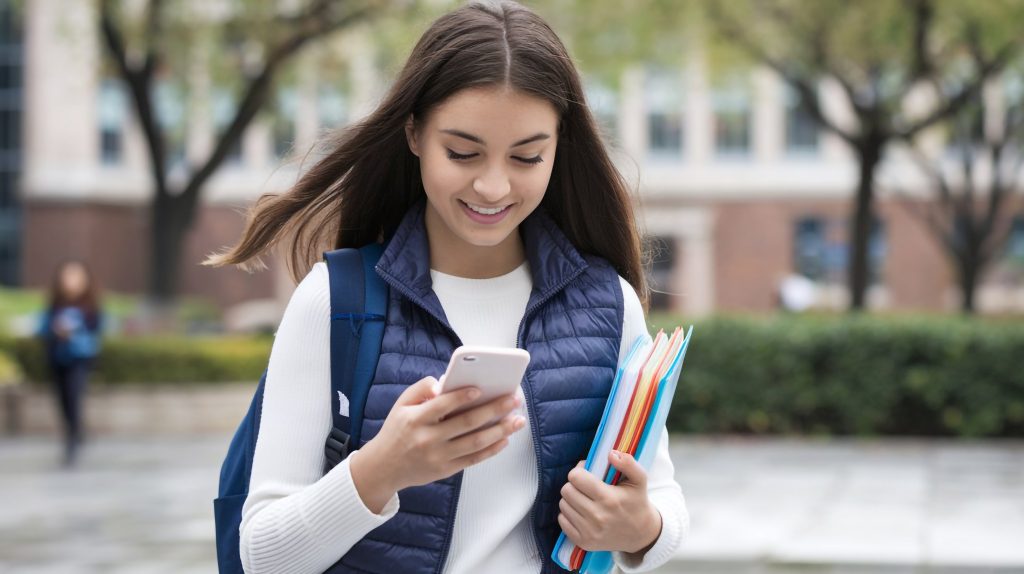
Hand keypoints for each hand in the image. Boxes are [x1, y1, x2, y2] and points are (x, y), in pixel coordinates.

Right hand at [351, 376, 525, 510]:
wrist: (383, 468)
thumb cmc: (397, 431)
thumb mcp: (400, 406)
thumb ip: (420, 389)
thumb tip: (443, 383)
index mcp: (415, 420)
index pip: (442, 405)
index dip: (462, 397)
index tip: (481, 388)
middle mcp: (428, 439)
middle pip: (466, 423)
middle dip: (494, 410)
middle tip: (513, 400)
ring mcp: (438, 456)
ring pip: (475, 443)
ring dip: (500, 431)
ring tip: (517, 420)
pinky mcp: (445, 470)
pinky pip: (473, 459)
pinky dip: (491, 449)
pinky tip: (504, 439)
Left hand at [557, 450, 661, 554]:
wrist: (641, 535)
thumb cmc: (637, 503)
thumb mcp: (639, 480)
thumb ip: (628, 462)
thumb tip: (611, 454)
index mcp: (609, 499)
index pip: (576, 478)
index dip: (579, 471)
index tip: (586, 473)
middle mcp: (597, 517)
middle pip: (566, 490)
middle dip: (574, 485)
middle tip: (585, 486)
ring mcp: (589, 531)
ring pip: (563, 504)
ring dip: (571, 499)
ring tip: (585, 499)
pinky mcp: (583, 542)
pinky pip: (562, 520)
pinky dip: (568, 514)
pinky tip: (581, 513)